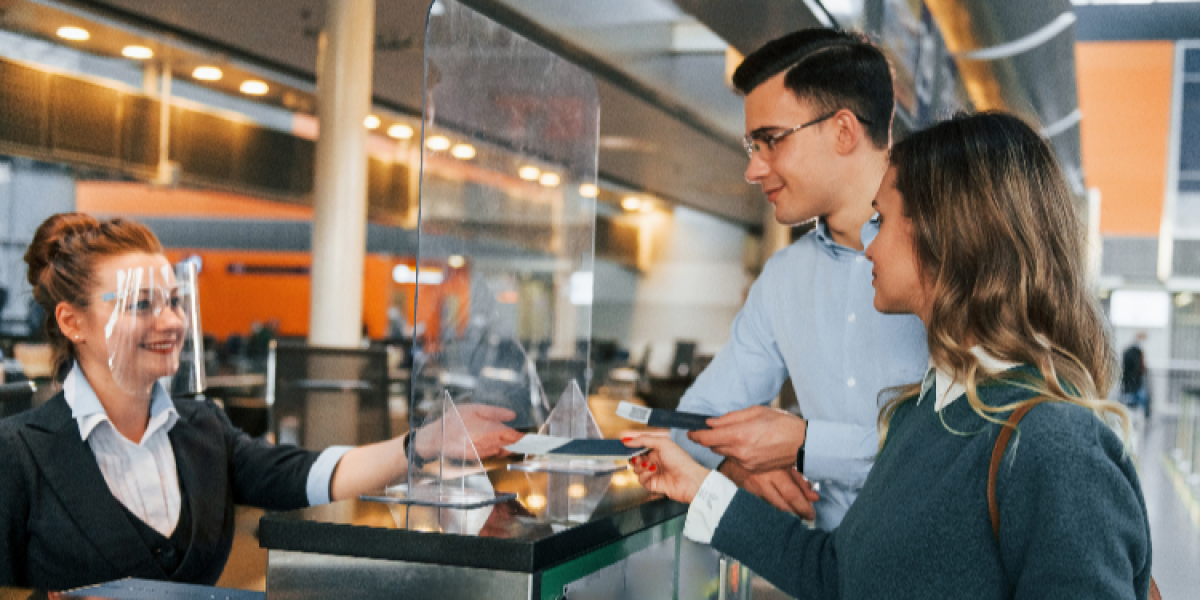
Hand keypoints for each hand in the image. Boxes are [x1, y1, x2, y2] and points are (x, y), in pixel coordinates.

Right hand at [413, 404, 524, 459]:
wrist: (437, 437)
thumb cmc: (455, 420)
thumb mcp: (475, 409)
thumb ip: (495, 412)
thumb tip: (512, 415)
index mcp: (491, 430)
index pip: (515, 436)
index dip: (526, 438)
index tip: (536, 439)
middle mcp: (489, 444)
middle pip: (511, 445)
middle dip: (521, 443)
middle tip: (532, 442)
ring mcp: (483, 452)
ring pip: (502, 450)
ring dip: (509, 447)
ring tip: (517, 443)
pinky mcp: (477, 458)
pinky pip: (492, 454)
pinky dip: (497, 450)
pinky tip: (498, 446)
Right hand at [622, 432, 710, 503]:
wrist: (688, 480)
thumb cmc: (680, 460)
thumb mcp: (662, 443)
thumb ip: (643, 439)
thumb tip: (628, 439)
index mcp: (658, 449)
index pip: (640, 445)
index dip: (632, 444)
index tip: (623, 442)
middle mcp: (655, 460)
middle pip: (635, 457)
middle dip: (634, 456)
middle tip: (637, 456)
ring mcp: (653, 472)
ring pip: (636, 469)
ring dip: (640, 466)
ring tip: (649, 466)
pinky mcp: (652, 484)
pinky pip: (640, 479)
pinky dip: (644, 475)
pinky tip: (653, 473)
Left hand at [688, 405, 806, 472]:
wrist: (803, 443)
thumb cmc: (782, 423)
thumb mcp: (755, 412)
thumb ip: (730, 418)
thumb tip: (711, 422)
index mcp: (738, 435)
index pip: (706, 438)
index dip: (695, 434)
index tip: (691, 431)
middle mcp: (739, 452)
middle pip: (713, 446)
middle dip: (711, 438)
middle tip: (714, 429)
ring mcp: (746, 463)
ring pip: (725, 453)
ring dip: (725, 444)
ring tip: (739, 434)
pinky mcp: (753, 469)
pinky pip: (737, 460)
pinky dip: (737, 452)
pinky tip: (749, 444)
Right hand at [719, 458, 819, 518]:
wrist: (734, 446)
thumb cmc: (763, 449)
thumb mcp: (784, 460)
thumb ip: (799, 478)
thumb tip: (813, 496)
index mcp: (774, 471)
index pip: (792, 495)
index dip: (803, 507)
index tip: (811, 514)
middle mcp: (762, 482)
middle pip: (782, 506)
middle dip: (796, 513)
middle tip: (806, 516)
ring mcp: (752, 488)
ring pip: (772, 506)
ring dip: (786, 511)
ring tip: (796, 512)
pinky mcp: (745, 491)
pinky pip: (763, 503)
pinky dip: (773, 506)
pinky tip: (780, 506)